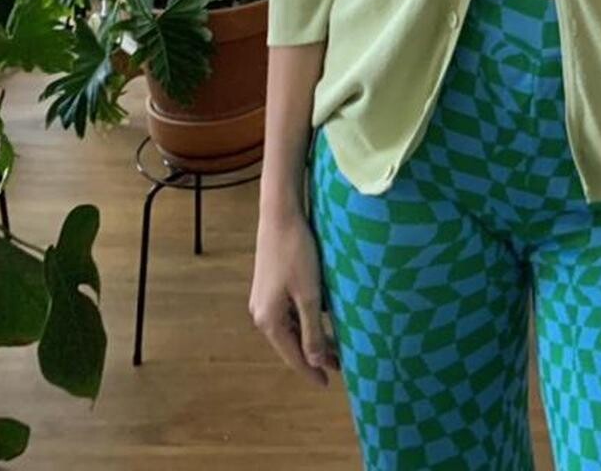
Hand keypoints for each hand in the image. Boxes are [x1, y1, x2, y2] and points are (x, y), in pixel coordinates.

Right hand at [249, 211, 339, 386]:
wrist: (280, 216)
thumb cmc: (297, 253)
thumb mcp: (309, 294)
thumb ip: (311, 329)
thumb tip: (313, 361)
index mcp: (269, 320)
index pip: (292, 356)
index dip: (310, 371)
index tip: (326, 384)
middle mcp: (261, 314)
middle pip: (290, 343)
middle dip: (313, 355)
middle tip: (338, 365)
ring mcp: (264, 300)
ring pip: (290, 328)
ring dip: (310, 337)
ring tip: (333, 346)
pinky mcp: (269, 286)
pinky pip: (288, 313)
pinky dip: (304, 321)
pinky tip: (319, 319)